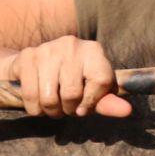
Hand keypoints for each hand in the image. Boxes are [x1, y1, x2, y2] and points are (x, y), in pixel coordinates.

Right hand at [5, 35, 131, 117]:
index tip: (84, 107)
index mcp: (93, 50)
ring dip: (50, 111)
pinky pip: (31, 96)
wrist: (34, 68)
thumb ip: (107, 102)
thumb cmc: (70, 83)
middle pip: (72, 93)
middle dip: (68, 109)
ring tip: (52, 105)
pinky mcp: (27, 56)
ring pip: (49, 98)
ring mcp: (48, 48)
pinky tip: (37, 103)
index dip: (91, 102)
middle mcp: (72, 44)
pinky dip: (34, 108)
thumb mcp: (92, 92)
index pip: (100, 82)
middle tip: (65, 107)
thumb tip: (127, 111)